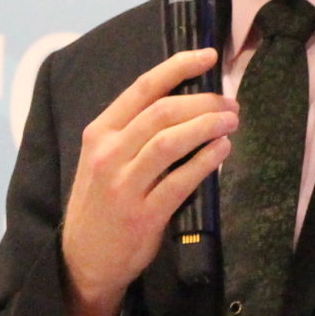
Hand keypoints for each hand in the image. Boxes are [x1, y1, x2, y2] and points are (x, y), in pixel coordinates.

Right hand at [60, 48, 236, 315]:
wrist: (84, 259)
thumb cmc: (101, 203)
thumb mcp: (103, 160)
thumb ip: (134, 133)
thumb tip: (186, 103)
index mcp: (99, 133)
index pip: (143, 88)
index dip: (179, 67)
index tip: (208, 56)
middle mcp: (108, 154)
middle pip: (163, 112)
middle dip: (204, 102)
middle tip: (230, 105)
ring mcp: (124, 185)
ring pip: (172, 140)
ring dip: (208, 126)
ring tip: (231, 123)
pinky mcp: (143, 214)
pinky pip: (181, 180)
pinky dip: (206, 161)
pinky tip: (221, 151)